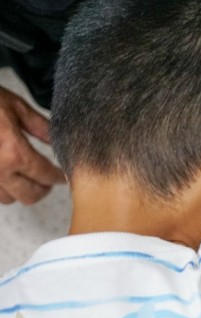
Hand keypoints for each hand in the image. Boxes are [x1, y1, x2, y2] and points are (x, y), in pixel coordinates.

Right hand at [0, 87, 65, 203]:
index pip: (45, 175)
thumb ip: (40, 127)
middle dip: (42, 188)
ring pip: (7, 198)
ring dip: (18, 190)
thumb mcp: (16, 106)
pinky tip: (5, 174)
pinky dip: (0, 186)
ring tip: (24, 176)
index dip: (58, 177)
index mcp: (13, 153)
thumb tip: (57, 141)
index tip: (63, 176)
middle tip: (46, 179)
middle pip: (29, 196)